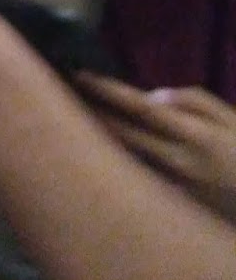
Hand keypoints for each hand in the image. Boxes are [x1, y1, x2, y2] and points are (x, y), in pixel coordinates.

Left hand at [77, 77, 235, 224]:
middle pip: (122, 135)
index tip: (82, 75)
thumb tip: (153, 95)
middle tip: (61, 95)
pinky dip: (116, 161)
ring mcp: (170, 186)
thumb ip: (195, 102)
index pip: (141, 108)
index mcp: (194, 135)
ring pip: (125, 158)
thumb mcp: (232, 119)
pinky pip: (136, 177)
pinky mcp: (169, 204)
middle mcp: (176, 161)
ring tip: (72, 119)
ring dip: (98, 138)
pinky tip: (97, 152)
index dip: (109, 92)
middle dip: (92, 114)